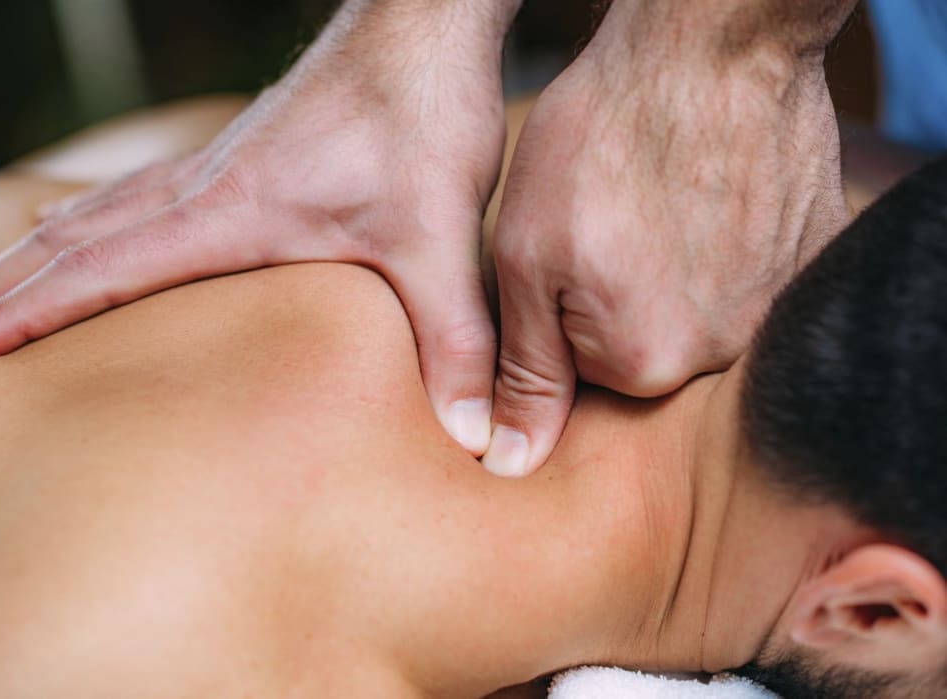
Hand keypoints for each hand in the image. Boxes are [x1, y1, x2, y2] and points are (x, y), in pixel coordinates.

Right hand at [0, 0, 517, 454]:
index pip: (99, 269)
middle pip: (69, 242)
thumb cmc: (421, 117)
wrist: (422, 27)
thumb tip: (478, 438)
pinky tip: (81, 244)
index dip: (18, 312)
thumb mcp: (441, 239)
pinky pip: (135, 205)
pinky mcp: (238, 167)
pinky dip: (86, 234)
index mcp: (228, 213)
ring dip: (29, 263)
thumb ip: (455, 339)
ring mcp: (212, 175)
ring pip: (94, 219)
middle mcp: (201, 190)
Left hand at [482, 0, 852, 476]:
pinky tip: (706, 203)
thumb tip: (511, 464)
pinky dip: (724, 248)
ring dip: (675, 272)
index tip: (567, 258)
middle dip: (618, 300)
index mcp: (643, 363)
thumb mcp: (526, 258)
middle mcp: (722, 353)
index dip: (561, 314)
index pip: (584, 378)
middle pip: (648, 353)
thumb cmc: (600, 142)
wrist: (707, 51)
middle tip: (613, 223)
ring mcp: (776, 305)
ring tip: (660, 206)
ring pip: (699, 316)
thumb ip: (527, 371)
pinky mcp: (811, 258)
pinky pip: (750, 279)